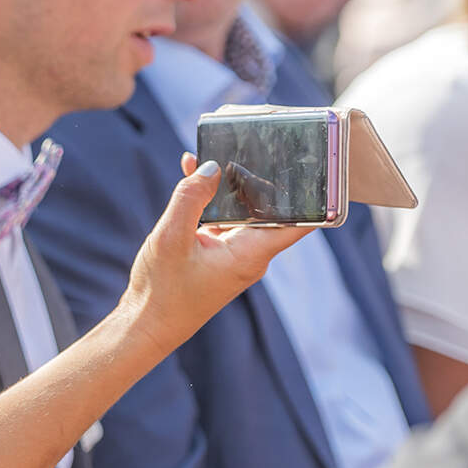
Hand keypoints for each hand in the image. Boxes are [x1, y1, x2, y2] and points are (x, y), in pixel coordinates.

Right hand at [122, 154, 316, 350]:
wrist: (147, 324)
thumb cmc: (163, 290)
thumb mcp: (171, 238)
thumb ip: (190, 198)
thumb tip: (212, 167)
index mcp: (252, 253)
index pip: (300, 222)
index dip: (316, 196)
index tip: (320, 167)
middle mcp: (250, 253)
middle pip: (270, 209)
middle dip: (262, 177)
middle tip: (258, 143)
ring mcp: (233, 252)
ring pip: (241, 211)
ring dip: (229, 185)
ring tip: (216, 152)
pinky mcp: (216, 252)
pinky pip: (221, 219)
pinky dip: (210, 199)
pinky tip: (194, 174)